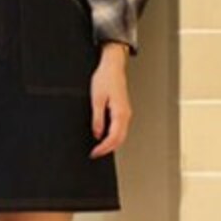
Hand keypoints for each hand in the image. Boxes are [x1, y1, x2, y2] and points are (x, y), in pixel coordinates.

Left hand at [89, 43, 132, 157]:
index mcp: (120, 113)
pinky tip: (104, 136)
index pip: (113, 138)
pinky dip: (113, 136)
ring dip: (111, 143)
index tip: (94, 153)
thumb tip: (97, 134)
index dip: (103, 148)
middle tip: (95, 153)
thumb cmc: (105, 78)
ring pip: (121, 135)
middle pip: (120, 139)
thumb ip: (97, 119)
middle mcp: (125, 115)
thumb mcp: (96, 99)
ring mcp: (125, 113)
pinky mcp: (122, 110)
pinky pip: (120, 128)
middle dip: (108, 149)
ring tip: (98, 147)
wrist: (112, 66)